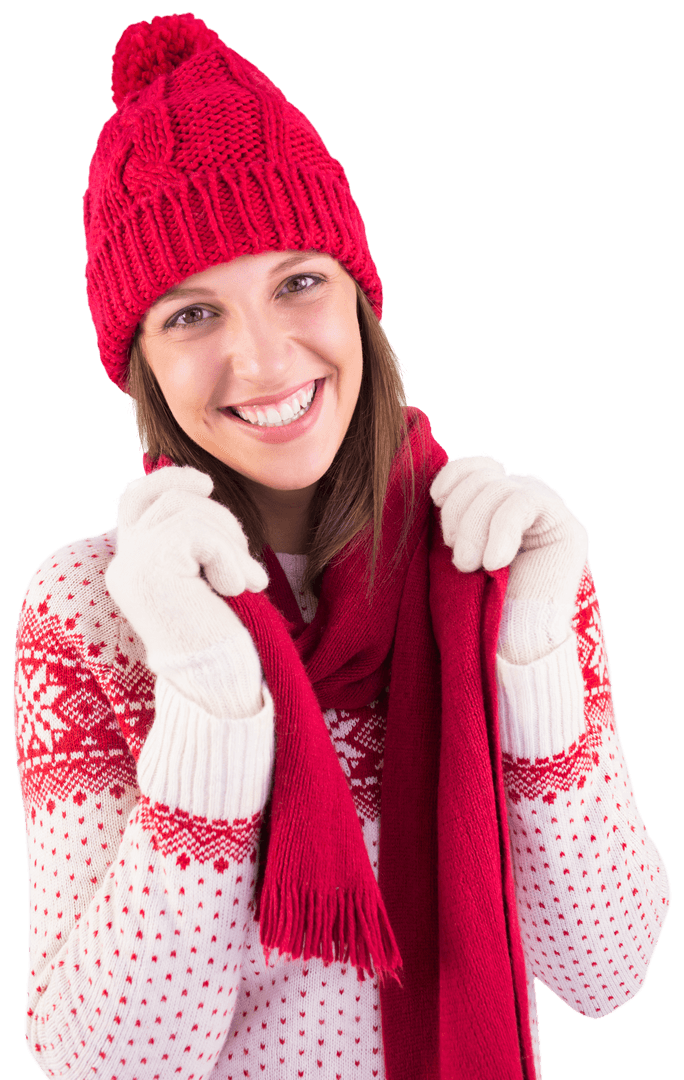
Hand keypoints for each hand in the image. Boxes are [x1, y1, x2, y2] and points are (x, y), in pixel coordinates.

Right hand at [106, 466, 267, 684]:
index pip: (135, 500)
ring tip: (246, 582)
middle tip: (245, 565)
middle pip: (174, 501)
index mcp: (134, 565)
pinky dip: (228, 556)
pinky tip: (237, 589)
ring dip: (231, 543)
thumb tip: (199, 487)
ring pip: (189, 512)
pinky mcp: (148, 569)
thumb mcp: (204, 576)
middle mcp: (123, 564)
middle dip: (222, 520)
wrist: (219, 681)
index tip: (206, 482)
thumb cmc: (221, 635)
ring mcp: (131, 565)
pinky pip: (198, 533)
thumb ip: (192, 540)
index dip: (168, 480)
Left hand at [431, 455, 588, 661]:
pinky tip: (495, 563)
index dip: (453, 475)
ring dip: (475, 527)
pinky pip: (525, 502)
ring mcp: (549, 513)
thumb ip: (455, 515)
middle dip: (460, 513)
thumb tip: (436, 486)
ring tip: (471, 566)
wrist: (510, 646)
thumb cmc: (476, 603)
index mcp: (498, 503)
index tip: (436, 501)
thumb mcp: (456, 548)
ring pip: (501, 487)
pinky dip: (502, 530)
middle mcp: (526, 501)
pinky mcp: (568, 528)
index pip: (477, 465)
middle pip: (485, 476)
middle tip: (459, 559)